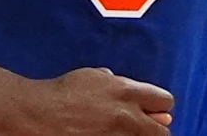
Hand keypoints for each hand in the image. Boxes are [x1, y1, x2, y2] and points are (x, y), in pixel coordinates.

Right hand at [6, 68, 173, 135]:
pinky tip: (109, 135)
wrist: (41, 113)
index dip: (160, 106)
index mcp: (126, 91)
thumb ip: (115, 82)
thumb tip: (127, 86)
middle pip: (163, 130)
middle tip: (143, 128)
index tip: (153, 110)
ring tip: (122, 131)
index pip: (165, 101)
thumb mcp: (93, 76)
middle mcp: (127, 115)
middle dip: (155, 128)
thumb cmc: (63, 92)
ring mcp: (118, 135)